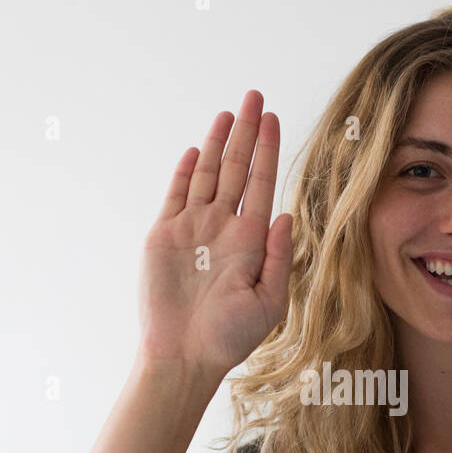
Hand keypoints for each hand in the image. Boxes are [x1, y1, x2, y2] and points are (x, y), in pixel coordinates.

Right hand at [137, 89, 292, 377]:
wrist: (184, 356)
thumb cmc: (229, 338)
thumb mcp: (269, 302)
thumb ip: (280, 257)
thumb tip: (287, 215)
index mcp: (251, 241)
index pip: (262, 184)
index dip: (269, 151)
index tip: (275, 119)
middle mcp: (223, 228)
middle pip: (237, 169)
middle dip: (246, 133)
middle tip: (255, 96)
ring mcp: (193, 229)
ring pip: (208, 175)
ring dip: (219, 143)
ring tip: (229, 113)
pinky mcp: (164, 236)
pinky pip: (176, 195)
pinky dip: (186, 172)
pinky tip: (198, 149)